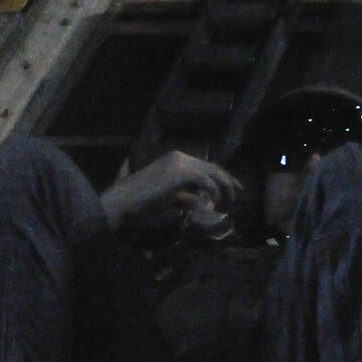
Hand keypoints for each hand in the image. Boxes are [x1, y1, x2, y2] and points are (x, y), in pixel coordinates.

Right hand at [101, 150, 243, 232]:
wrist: (123, 201)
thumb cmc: (140, 202)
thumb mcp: (167, 197)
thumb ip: (183, 195)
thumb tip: (198, 200)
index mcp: (175, 159)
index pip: (205, 166)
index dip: (221, 177)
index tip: (233, 189)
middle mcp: (179, 157)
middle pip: (213, 167)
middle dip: (228, 181)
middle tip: (239, 194)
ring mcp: (180, 163)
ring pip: (213, 173)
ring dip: (225, 189)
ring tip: (229, 203)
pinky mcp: (182, 173)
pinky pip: (207, 182)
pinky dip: (214, 193)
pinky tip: (215, 204)